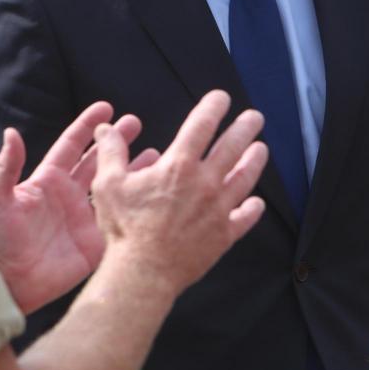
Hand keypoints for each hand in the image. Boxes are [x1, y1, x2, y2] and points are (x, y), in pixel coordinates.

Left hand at [0, 102, 154, 313]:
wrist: (11, 284)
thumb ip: (6, 168)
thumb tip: (11, 132)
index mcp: (47, 180)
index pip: (71, 145)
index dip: (87, 126)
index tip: (106, 108)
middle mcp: (69, 194)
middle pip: (97, 160)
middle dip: (115, 141)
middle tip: (135, 123)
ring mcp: (84, 217)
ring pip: (113, 185)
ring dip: (130, 168)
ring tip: (155, 154)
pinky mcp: (95, 240)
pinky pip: (118, 217)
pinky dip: (135, 203)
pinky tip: (152, 191)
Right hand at [91, 90, 268, 294]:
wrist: (144, 271)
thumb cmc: (125, 227)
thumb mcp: (109, 184)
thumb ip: (111, 152)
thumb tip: (106, 127)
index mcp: (178, 166)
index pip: (201, 126)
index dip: (213, 107)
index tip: (221, 97)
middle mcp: (204, 183)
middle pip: (232, 148)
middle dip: (245, 128)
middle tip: (255, 117)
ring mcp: (218, 209)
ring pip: (244, 179)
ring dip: (254, 161)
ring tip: (261, 149)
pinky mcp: (223, 235)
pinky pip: (244, 218)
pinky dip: (252, 209)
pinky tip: (256, 203)